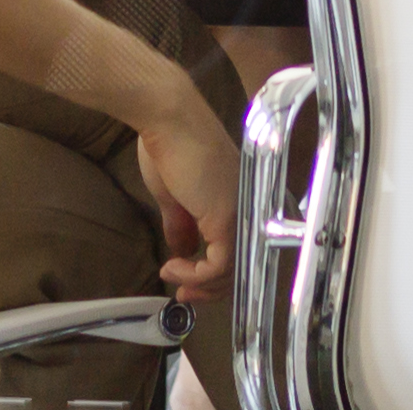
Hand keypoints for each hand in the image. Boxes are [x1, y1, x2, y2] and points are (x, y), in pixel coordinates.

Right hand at [131, 87, 240, 305]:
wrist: (167, 118)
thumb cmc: (167, 146)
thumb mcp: (173, 195)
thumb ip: (181, 223)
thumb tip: (180, 248)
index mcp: (235, 200)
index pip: (233, 249)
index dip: (211, 274)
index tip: (183, 282)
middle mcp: (245, 208)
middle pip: (236, 266)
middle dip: (206, 287)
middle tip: (182, 294)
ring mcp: (239, 213)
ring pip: (231, 270)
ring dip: (199, 283)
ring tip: (172, 276)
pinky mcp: (227, 218)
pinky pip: (219, 264)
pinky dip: (196, 275)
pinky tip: (173, 267)